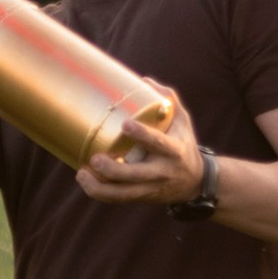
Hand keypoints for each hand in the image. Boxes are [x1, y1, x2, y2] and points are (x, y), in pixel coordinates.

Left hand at [75, 93, 203, 207]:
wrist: (196, 182)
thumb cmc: (183, 144)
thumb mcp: (183, 121)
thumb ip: (168, 100)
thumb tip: (144, 80)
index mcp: (174, 151)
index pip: (158, 143)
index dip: (142, 135)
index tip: (126, 124)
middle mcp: (162, 172)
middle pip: (135, 176)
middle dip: (112, 170)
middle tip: (94, 158)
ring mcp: (150, 188)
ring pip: (122, 194)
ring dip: (99, 187)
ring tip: (81, 173)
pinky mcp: (141, 197)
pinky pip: (118, 199)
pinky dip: (99, 192)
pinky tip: (85, 180)